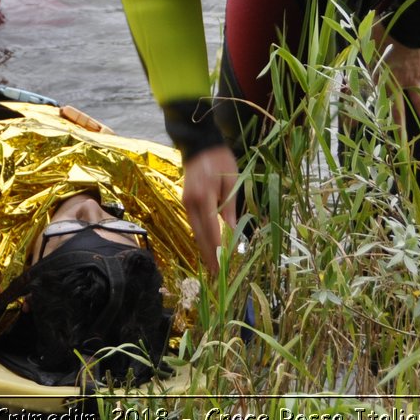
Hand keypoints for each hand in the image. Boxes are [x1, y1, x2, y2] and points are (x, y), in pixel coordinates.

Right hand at [182, 144, 239, 276]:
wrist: (198, 144)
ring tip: (213, 266)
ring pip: (195, 231)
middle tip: (217, 275)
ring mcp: (186, 203)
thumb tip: (232, 230)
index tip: (223, 265)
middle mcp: (192, 203)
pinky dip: (201, 237)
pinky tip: (207, 247)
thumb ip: (230, 206)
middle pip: (200, 234)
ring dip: (204, 248)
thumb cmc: (220, 160)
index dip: (217, 248)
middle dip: (209, 255)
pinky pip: (194, 223)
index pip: (212, 228)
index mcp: (204, 196)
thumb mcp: (231, 181)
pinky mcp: (186, 202)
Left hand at [372, 26, 419, 129]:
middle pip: (398, 108)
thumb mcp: (368, 45)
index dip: (378, 112)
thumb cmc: (383, 34)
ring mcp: (412, 79)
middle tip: (403, 139)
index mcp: (379, 78)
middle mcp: (395, 83)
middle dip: (400, 125)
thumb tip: (362, 49)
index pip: (378, 99)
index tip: (381, 126)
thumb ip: (367, 52)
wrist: (405, 30)